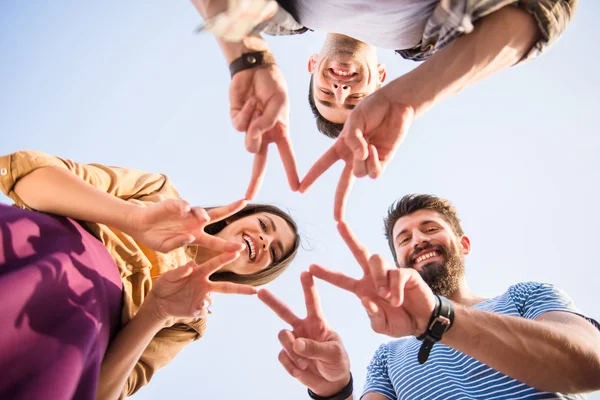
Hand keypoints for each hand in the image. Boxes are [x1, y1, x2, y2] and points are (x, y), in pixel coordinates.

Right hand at [127, 198, 246, 253]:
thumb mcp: (166, 248)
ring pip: (200, 211)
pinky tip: (184, 210)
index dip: (227, 245)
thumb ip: (178, 244)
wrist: (140, 227)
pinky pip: (182, 205)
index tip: (242, 248)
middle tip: (244, 202)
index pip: (215, 241)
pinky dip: (184, 207)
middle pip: (217, 215)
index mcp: (196, 236)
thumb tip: (190, 238)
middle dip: (230, 209)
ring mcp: (186, 213)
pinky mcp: (174, 205)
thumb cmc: (156, 238)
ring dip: (202, 214)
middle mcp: (194, 223)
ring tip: (204, 219)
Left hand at [147, 251, 256, 321]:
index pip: (215, 264)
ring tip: (201, 302)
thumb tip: (192, 264)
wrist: (158, 302)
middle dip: (241, 289)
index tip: (237, 252)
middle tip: (255, 291)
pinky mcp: (196, 309)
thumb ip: (180, 271)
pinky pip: (204, 311)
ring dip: (209, 302)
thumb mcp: (169, 276)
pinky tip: (194, 308)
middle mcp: (204, 284)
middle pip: (226, 287)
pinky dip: (201, 310)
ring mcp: (201, 298)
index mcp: (199, 272)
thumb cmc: (164, 284)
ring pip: (214, 301)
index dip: (225, 258)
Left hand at [230, 65, 299, 199]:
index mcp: (280, 132)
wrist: (255, 68)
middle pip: (259, 162)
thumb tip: (253, 137)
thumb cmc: (273, 85)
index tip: (296, 188)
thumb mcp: (279, 103)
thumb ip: (269, 122)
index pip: (287, 156)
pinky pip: (240, 126)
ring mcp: (249, 128)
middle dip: (254, 180)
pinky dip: (247, 112)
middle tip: (249, 196)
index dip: (292, 172)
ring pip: (250, 144)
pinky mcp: (236, 120)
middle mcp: (264, 134)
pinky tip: (250, 100)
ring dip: (255, 129)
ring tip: (259, 109)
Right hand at [258, 272, 350, 396]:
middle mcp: (303, 328)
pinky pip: (282, 355)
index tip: (305, 272)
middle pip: (284, 312)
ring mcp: (294, 341)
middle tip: (261, 292)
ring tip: (306, 362)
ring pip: (283, 336)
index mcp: (318, 323)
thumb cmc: (337, 362)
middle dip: (272, 302)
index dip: (308, 287)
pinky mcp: (287, 355)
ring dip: (293, 350)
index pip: (312, 302)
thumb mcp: (334, 354)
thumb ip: (316, 348)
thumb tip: (296, 343)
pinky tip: (301, 370)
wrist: (331, 383)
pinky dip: (292, 365)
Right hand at [299, 88, 413, 220]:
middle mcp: (353, 157)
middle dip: (339, 202)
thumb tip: (359, 156)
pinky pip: (374, 172)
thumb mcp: (355, 120)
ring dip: (361, 162)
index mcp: (341, 146)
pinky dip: (374, 162)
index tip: (301, 189)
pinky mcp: (383, 162)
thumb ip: (353, 138)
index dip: (312, 176)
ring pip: (359, 174)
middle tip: (336, 219)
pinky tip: (376, 148)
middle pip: (343, 185)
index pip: (323, 164)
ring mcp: (369, 161)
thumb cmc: (373, 108)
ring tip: (369, 144)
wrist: (396, 104)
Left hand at [310, 221, 435, 337]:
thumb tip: (365, 299)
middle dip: (349, 237)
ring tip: (385, 295)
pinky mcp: (406, 273)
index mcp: (363, 288)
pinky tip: (397, 300)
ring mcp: (390, 273)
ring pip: (376, 259)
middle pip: (360, 251)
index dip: (327, 273)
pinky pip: (397, 274)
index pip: (341, 278)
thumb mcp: (382, 326)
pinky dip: (396, 288)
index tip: (310, 267)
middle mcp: (374, 277)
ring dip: (378, 277)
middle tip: (339, 223)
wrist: (423, 323)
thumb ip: (373, 316)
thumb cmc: (400, 322)